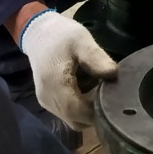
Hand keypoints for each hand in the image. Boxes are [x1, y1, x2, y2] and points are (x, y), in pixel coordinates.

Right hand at [18, 10, 117, 129]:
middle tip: (107, 92)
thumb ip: (96, 58)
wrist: (39, 34)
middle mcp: (48, 98)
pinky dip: (80, 108)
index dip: (97, 110)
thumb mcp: (82, 40)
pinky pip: (67, 114)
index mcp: (55, 83)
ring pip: (72, 120)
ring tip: (97, 88)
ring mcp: (46, 102)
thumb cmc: (62, 35)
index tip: (111, 97)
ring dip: (87, 111)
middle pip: (76, 120)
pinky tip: (86, 90)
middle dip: (95, 112)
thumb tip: (113, 74)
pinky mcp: (46, 102)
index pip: (77, 111)